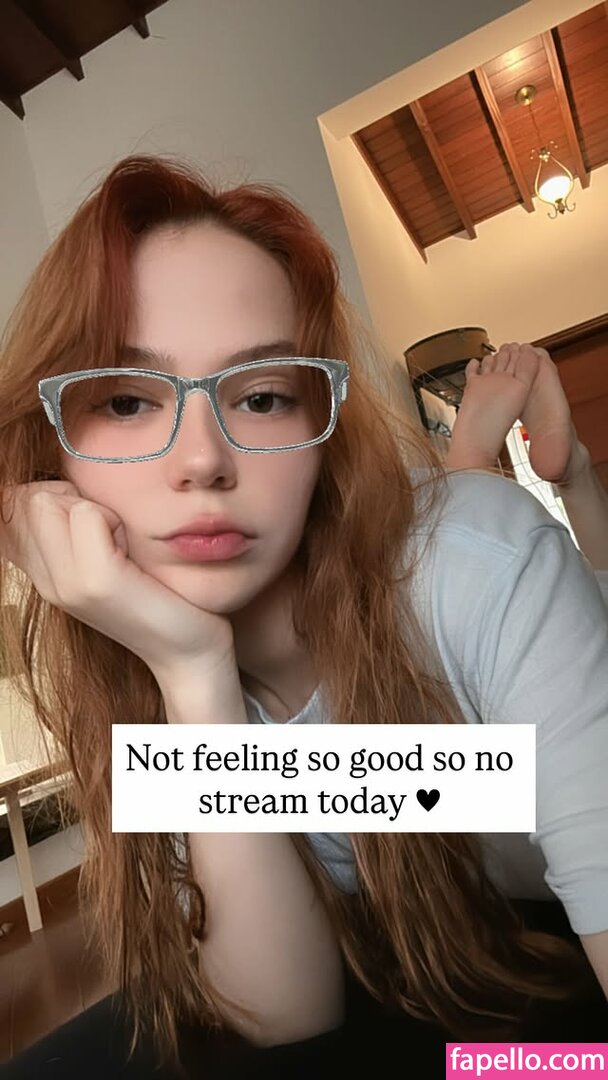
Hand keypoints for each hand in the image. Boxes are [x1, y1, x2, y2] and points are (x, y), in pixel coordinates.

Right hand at [0, 481, 235, 679]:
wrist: (189, 651)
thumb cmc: (158, 597)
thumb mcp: (105, 559)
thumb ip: (74, 531)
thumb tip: (57, 486)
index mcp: (44, 575)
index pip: (13, 507)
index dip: (53, 496)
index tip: (91, 522)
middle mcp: (45, 581)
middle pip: (29, 498)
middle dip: (73, 498)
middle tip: (111, 534)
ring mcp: (66, 583)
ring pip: (47, 501)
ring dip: (93, 508)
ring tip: (121, 543)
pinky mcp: (96, 581)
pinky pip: (86, 514)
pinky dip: (112, 519)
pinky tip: (131, 550)